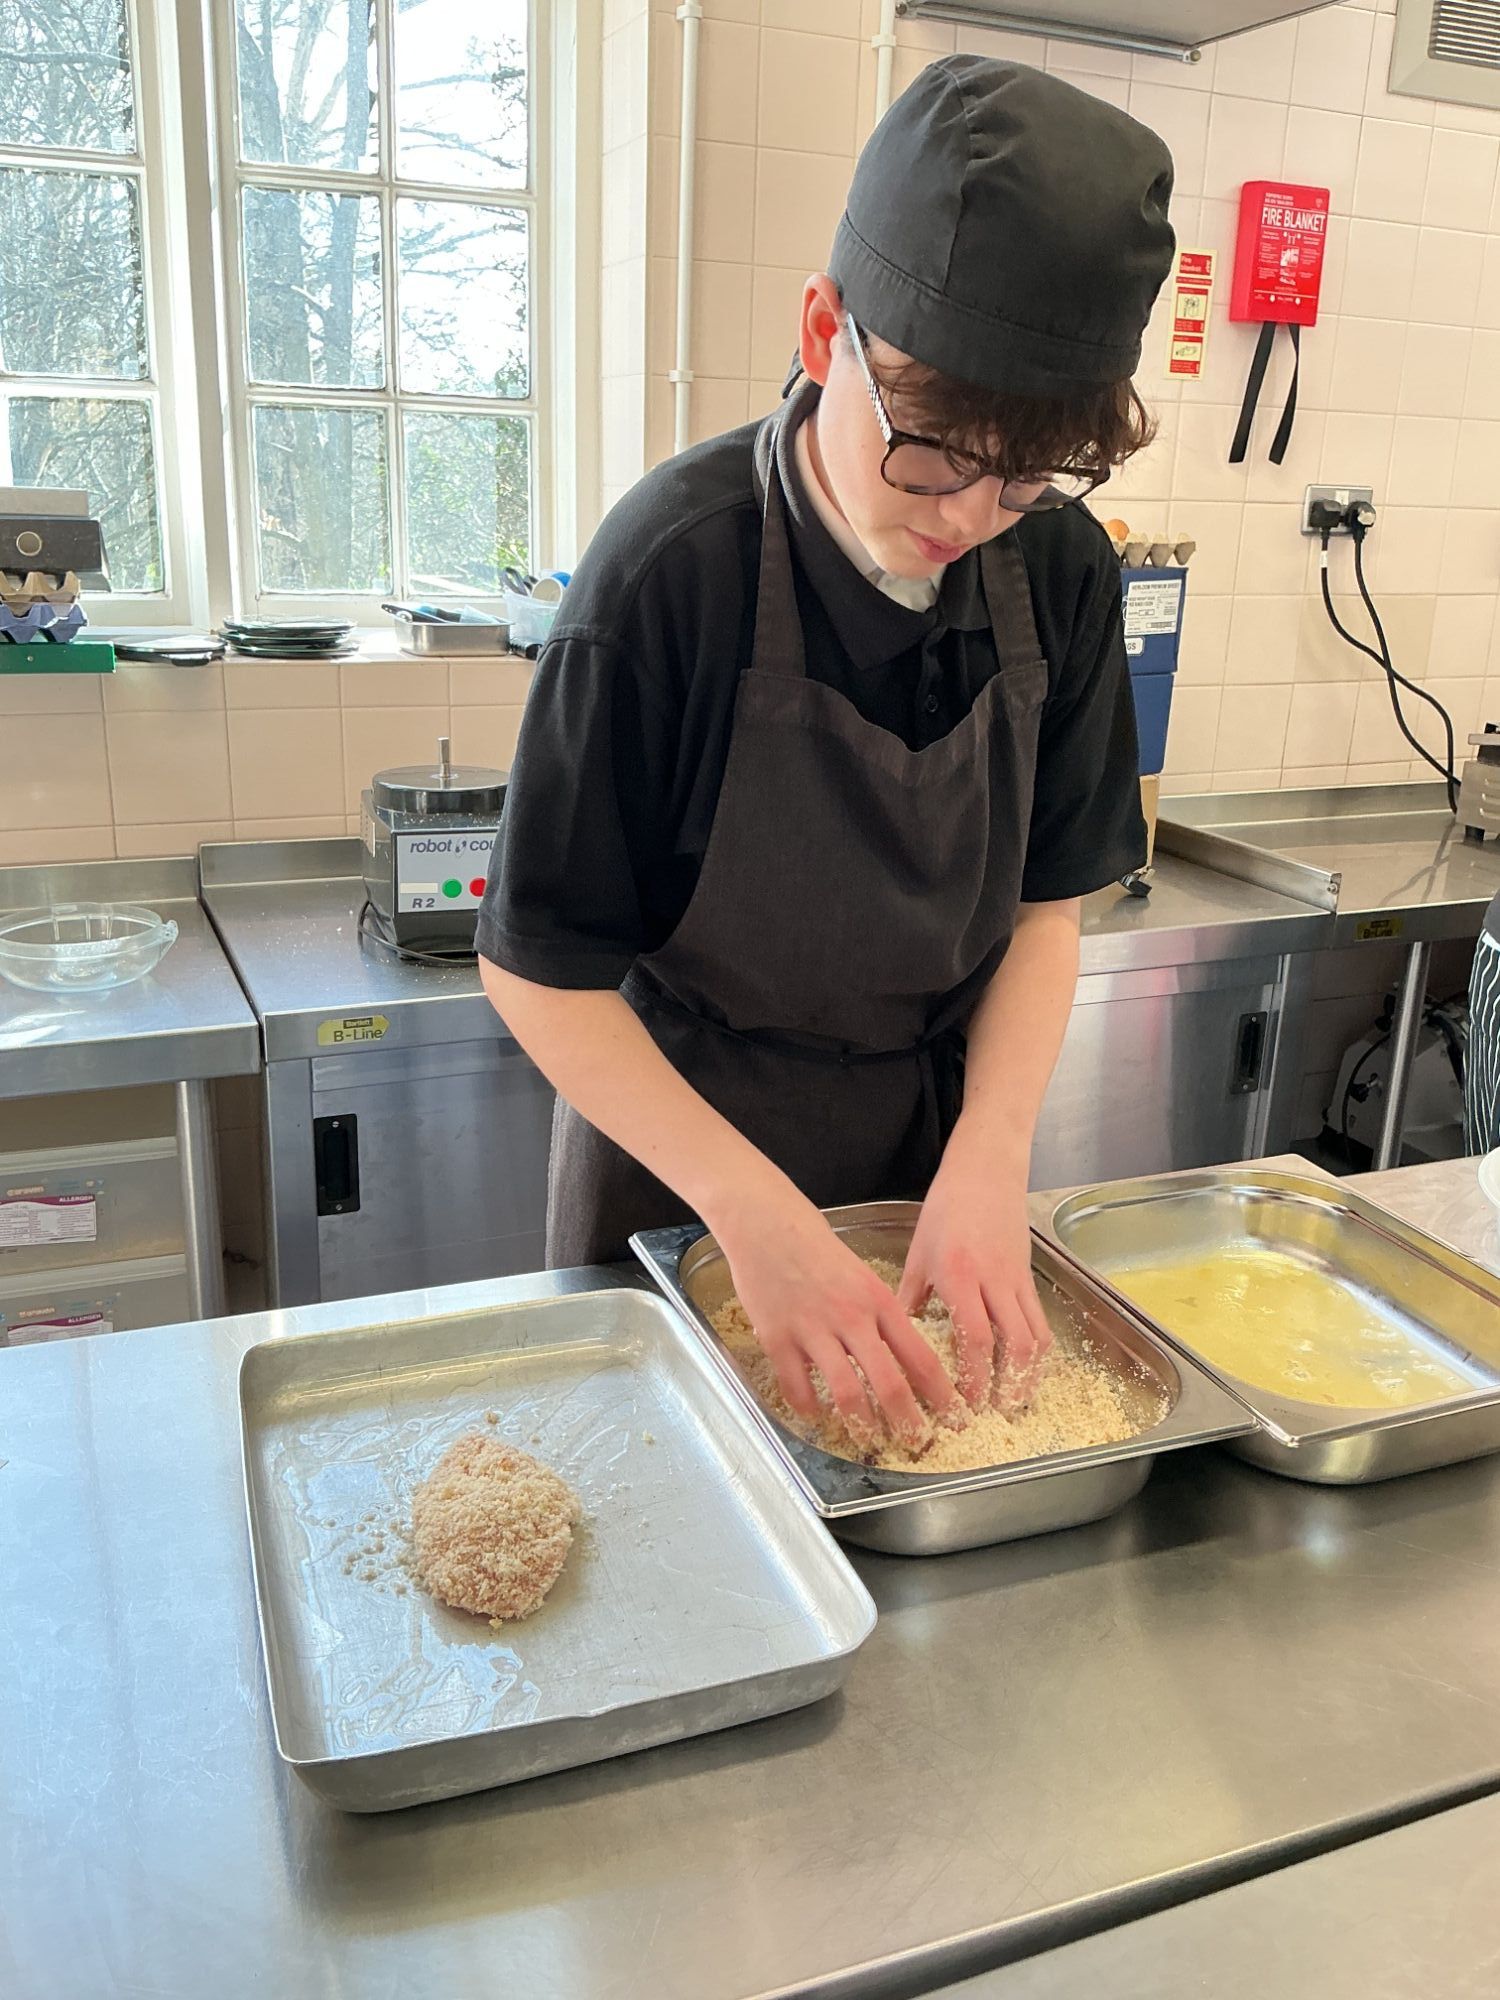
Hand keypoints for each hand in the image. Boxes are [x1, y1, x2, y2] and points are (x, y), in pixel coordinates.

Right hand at [715, 1187, 957, 1445]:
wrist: (768, 1225)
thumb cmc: (819, 1249)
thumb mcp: (864, 1277)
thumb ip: (883, 1316)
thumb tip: (903, 1356)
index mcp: (879, 1302)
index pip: (921, 1357)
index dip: (941, 1394)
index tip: (953, 1417)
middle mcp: (852, 1318)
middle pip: (889, 1384)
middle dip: (908, 1422)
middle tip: (916, 1443)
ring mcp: (813, 1330)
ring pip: (846, 1393)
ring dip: (862, 1424)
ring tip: (868, 1439)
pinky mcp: (777, 1338)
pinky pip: (797, 1387)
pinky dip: (809, 1408)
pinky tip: (815, 1415)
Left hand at [897, 1166, 1052, 1409]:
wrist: (986, 1172)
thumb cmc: (946, 1208)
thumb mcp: (918, 1252)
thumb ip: (909, 1296)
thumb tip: (895, 1339)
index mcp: (958, 1275)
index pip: (973, 1338)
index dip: (974, 1378)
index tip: (964, 1405)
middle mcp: (992, 1281)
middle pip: (1011, 1346)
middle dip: (1004, 1386)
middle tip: (992, 1415)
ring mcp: (1016, 1280)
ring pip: (1034, 1338)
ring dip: (1028, 1376)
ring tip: (1014, 1403)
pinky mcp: (1030, 1277)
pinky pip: (1041, 1322)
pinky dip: (1038, 1353)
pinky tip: (1026, 1371)